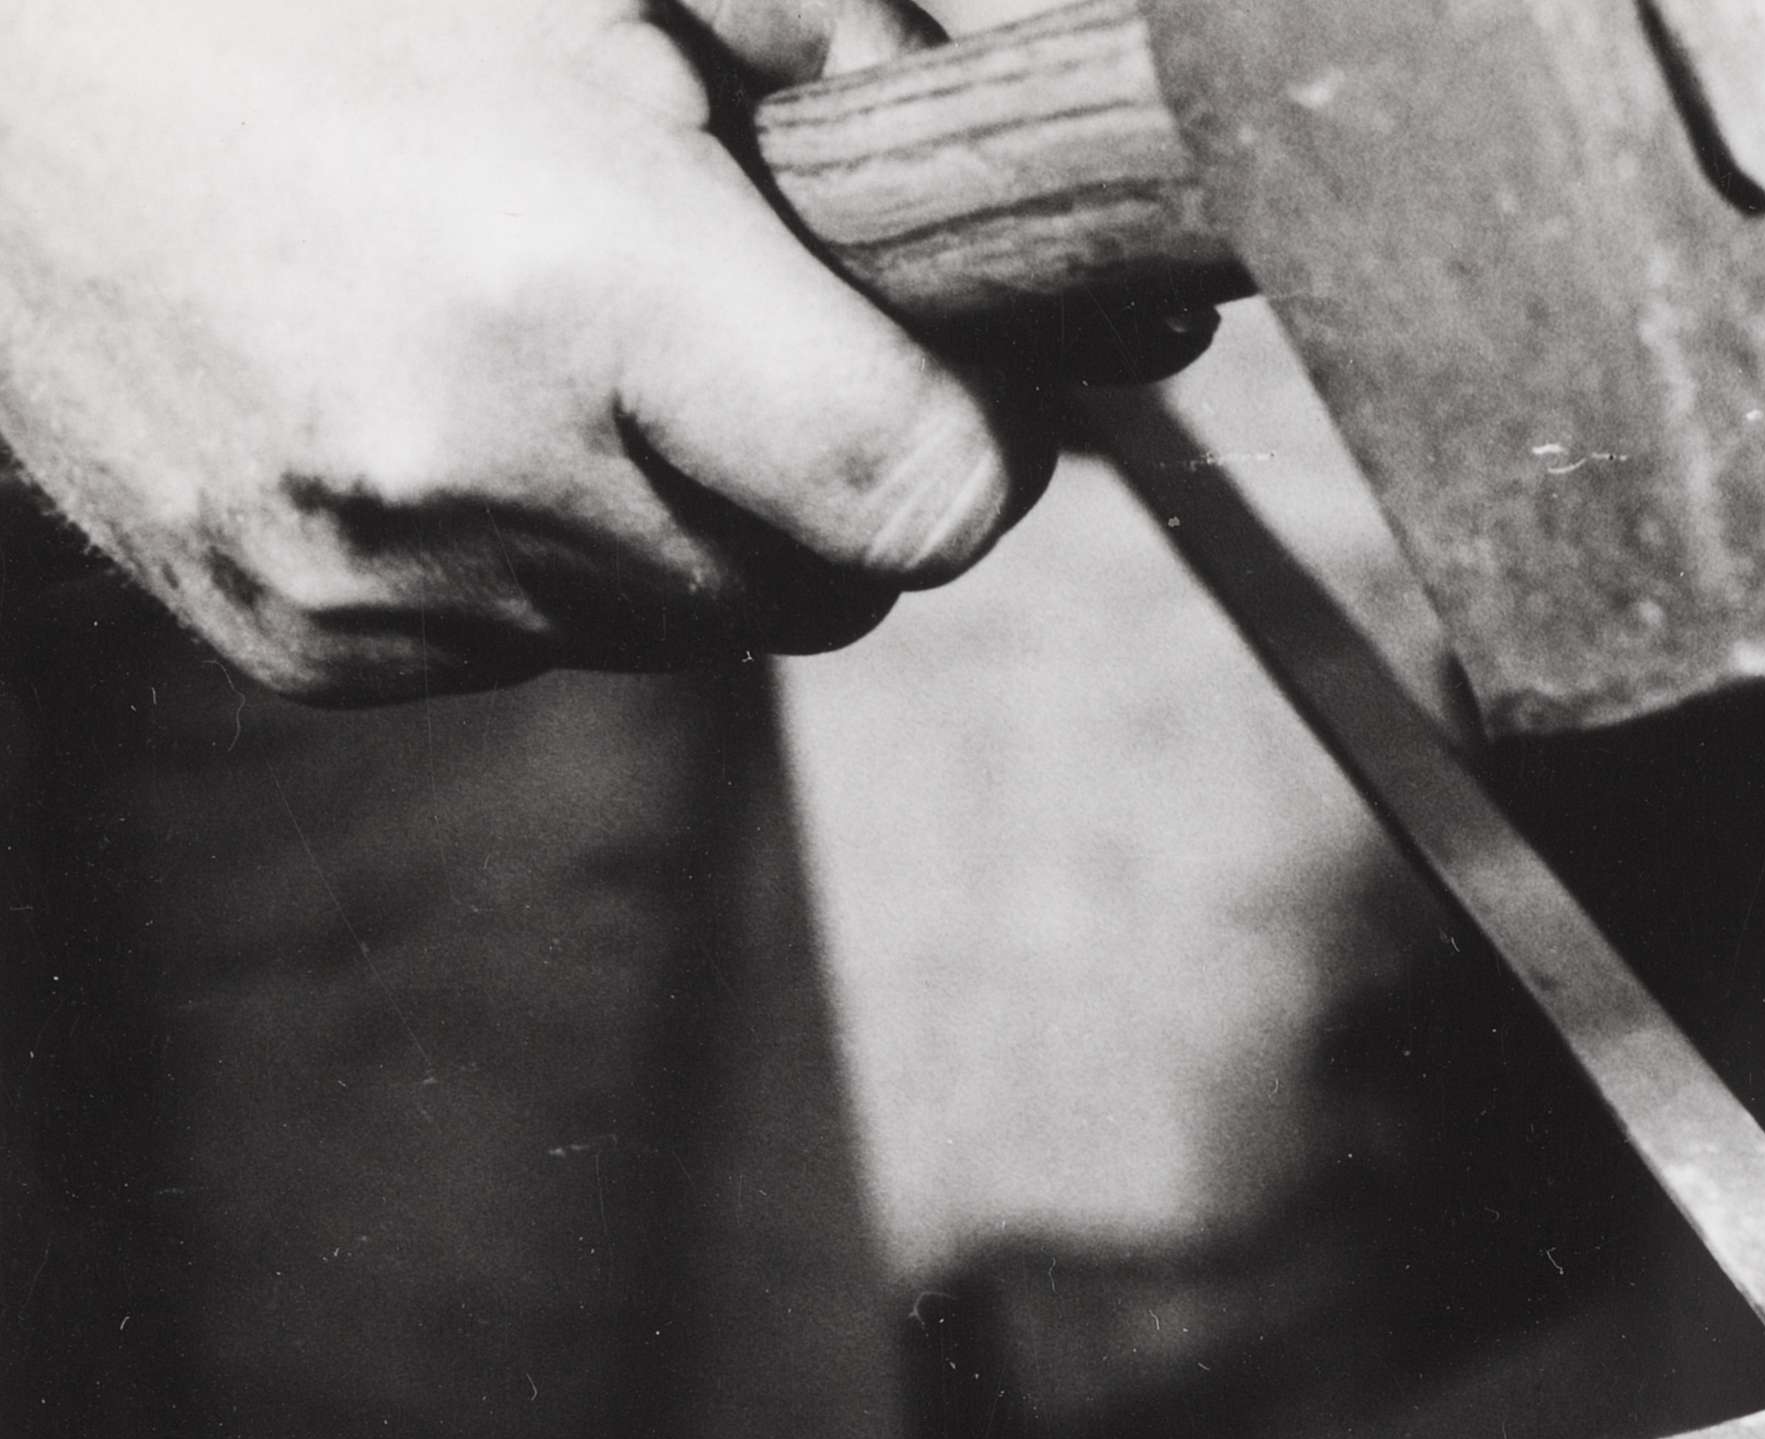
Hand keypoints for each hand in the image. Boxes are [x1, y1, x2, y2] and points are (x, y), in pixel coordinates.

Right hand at [0, 0, 1052, 698]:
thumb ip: (858, 67)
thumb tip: (1063, 249)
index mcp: (572, 288)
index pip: (927, 501)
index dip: (983, 440)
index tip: (962, 364)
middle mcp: (469, 471)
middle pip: (826, 588)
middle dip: (840, 476)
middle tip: (762, 326)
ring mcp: (367, 581)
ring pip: (685, 628)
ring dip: (691, 516)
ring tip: (569, 334)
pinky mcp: (296, 638)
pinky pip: (534, 641)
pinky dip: (545, 548)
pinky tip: (450, 392)